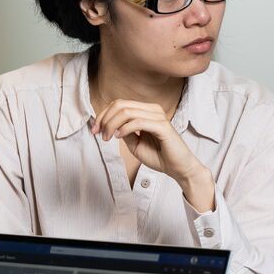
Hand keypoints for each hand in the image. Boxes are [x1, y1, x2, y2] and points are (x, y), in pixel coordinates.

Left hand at [91, 99, 214, 210]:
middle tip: (99, 134)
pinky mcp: (162, 126)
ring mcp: (158, 117)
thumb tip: (107, 125)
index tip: (95, 130)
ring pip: (127, 112)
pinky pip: (137, 122)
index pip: (119, 104)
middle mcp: (153, 109)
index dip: (103, 115)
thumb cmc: (159, 156)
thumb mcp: (135, 144)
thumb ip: (124, 132)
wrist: (178, 168)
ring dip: (112, 124)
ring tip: (108, 138)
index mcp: (146, 111)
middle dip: (105, 119)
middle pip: (120, 105)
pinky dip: (124, 129)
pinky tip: (119, 137)